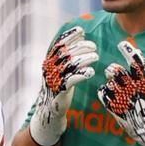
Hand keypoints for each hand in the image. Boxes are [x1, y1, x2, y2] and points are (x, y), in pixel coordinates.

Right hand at [28, 25, 98, 145]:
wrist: (50, 113)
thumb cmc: (60, 90)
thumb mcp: (62, 71)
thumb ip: (68, 57)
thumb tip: (81, 37)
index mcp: (48, 62)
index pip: (58, 44)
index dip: (69, 36)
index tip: (81, 31)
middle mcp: (48, 70)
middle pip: (65, 53)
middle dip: (80, 47)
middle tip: (93, 46)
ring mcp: (53, 81)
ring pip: (69, 65)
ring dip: (84, 58)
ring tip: (96, 56)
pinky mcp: (59, 93)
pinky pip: (71, 81)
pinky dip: (81, 74)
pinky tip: (91, 72)